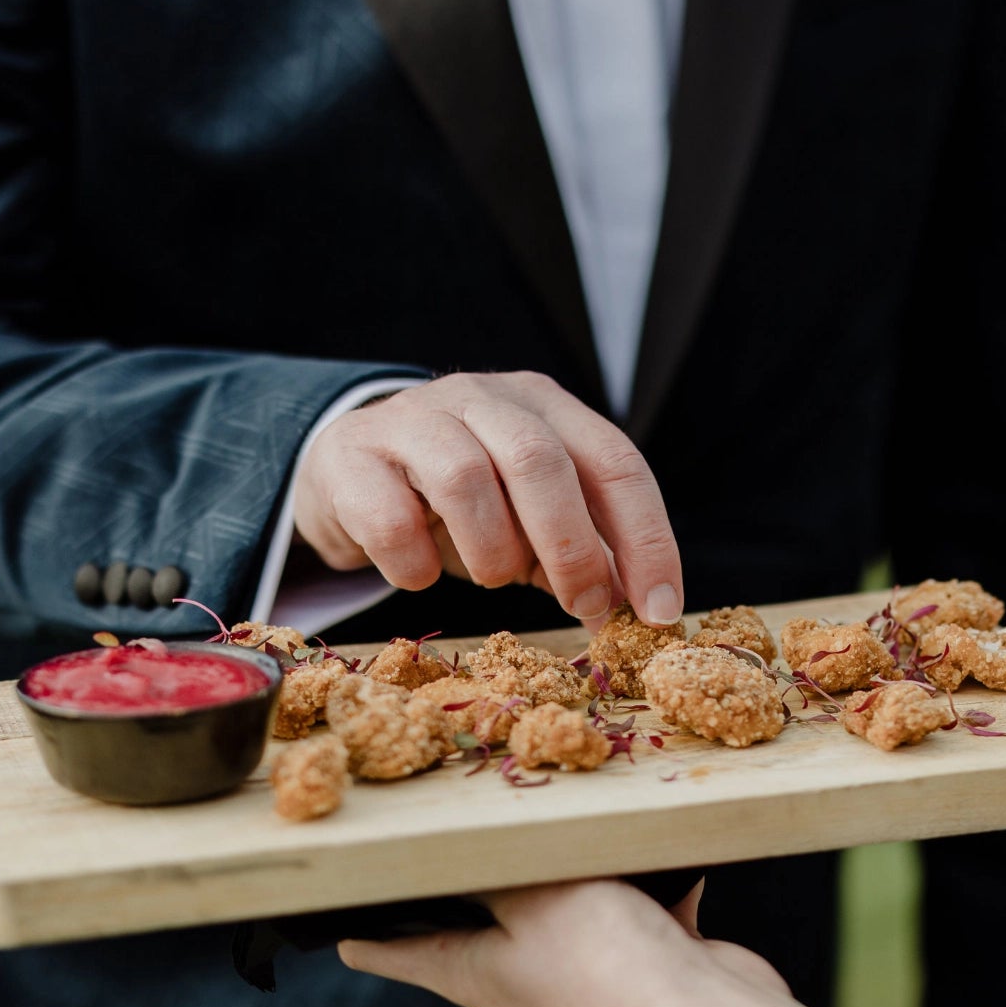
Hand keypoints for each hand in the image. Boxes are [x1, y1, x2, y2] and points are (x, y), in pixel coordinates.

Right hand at [293, 372, 683, 623]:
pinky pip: (391, 519)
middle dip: (571, 548)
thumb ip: (582, 552)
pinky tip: (419, 572)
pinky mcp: (351, 455)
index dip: (645, 538)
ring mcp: (410, 418)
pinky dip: (415, 565)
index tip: (658, 609)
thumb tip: (635, 611)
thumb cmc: (456, 504)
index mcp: (542, 405)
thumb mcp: (529, 518)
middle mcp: (480, 395)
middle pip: (539, 460)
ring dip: (492, 552)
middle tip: (582, 607)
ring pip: (465, 479)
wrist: (347, 474)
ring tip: (492, 577)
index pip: (614, 461)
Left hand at [340, 879, 787, 1006]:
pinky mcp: (647, 974)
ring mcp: (587, 988)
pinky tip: (671, 873)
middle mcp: (526, 990)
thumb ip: (500, 867)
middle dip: (476, 905)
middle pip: (483, 944)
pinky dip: (651, 898)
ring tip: (578, 845)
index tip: (341, 940)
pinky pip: (640, 925)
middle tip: (458, 862)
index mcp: (478, 977)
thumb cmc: (605, 962)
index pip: (407, 958)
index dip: (373, 944)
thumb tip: (469, 854)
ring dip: (574, 891)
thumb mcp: (534, 892)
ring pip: (565, 929)